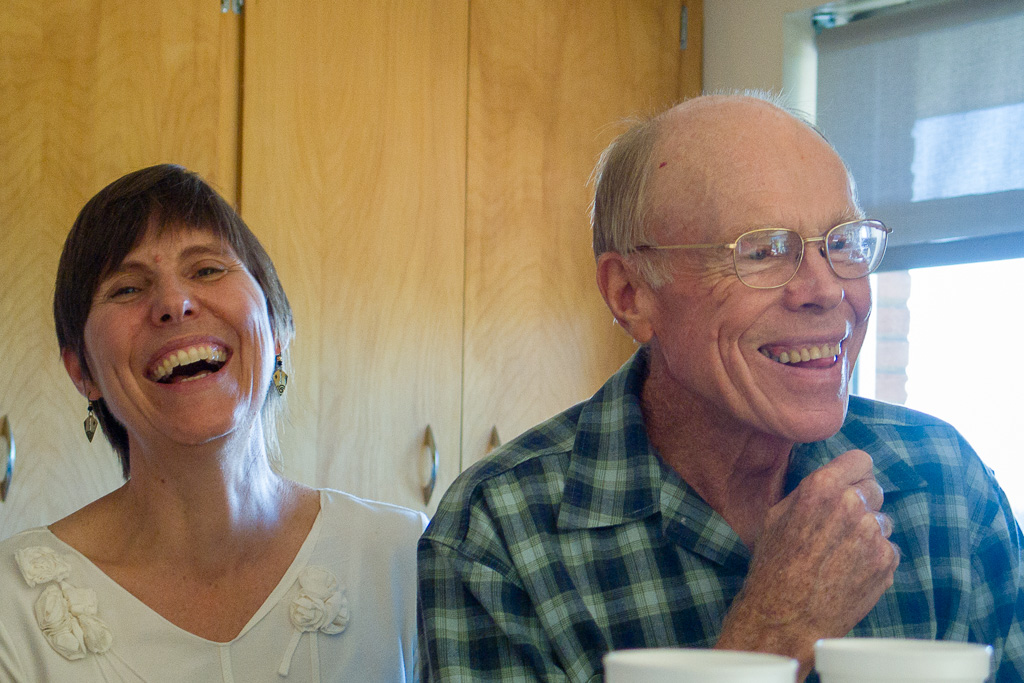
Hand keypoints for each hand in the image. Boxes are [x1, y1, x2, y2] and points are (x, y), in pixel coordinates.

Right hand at [716, 449, 898, 678]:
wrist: (786, 615)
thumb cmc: (775, 565)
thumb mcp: (777, 515)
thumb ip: (808, 492)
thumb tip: (830, 480)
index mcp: (822, 487)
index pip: (861, 460)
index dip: (854, 473)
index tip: (849, 483)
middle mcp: (852, 505)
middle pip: (874, 488)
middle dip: (861, 502)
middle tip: (841, 524)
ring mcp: (873, 534)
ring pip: (882, 521)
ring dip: (869, 532)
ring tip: (843, 553)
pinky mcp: (886, 562)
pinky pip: (889, 549)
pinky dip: (875, 558)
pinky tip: (851, 570)